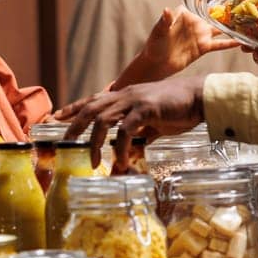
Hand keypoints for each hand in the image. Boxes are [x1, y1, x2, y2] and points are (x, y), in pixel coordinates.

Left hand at [58, 77, 206, 169]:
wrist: (200, 97)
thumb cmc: (179, 109)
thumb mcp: (153, 122)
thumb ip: (140, 134)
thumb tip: (131, 153)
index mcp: (125, 95)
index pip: (92, 100)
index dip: (73, 107)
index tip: (57, 117)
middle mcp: (125, 94)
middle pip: (90, 109)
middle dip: (74, 127)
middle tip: (65, 145)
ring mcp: (135, 101)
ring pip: (103, 120)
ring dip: (95, 143)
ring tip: (93, 162)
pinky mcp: (146, 109)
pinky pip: (125, 130)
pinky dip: (120, 148)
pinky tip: (121, 162)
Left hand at [141, 6, 239, 76]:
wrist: (156, 64)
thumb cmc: (155, 44)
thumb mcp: (159, 30)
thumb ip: (165, 20)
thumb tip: (166, 10)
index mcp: (185, 13)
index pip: (201, 3)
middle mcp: (195, 22)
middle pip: (214, 15)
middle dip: (227, 11)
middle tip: (244, 5)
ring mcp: (201, 35)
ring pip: (219, 28)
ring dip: (231, 25)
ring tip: (246, 21)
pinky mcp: (204, 48)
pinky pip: (219, 44)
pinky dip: (230, 43)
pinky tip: (241, 41)